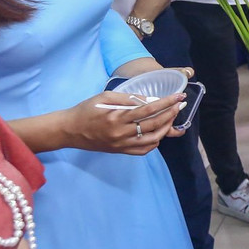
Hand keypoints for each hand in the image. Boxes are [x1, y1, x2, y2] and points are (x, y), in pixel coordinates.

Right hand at [63, 91, 185, 154]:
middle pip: (154, 125)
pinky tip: (158, 133)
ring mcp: (121, 144)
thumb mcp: (105, 97)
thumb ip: (128, 98)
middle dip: (170, 114)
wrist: (69, 130)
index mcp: (117, 117)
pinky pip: (143, 150)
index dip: (167, 103)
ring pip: (152, 140)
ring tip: (171, 119)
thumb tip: (150, 100)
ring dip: (165, 129)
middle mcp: (121, 133)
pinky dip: (154, 142)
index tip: (179, 97)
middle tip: (179, 106)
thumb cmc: (86, 110)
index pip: (149, 110)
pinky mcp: (120, 151)